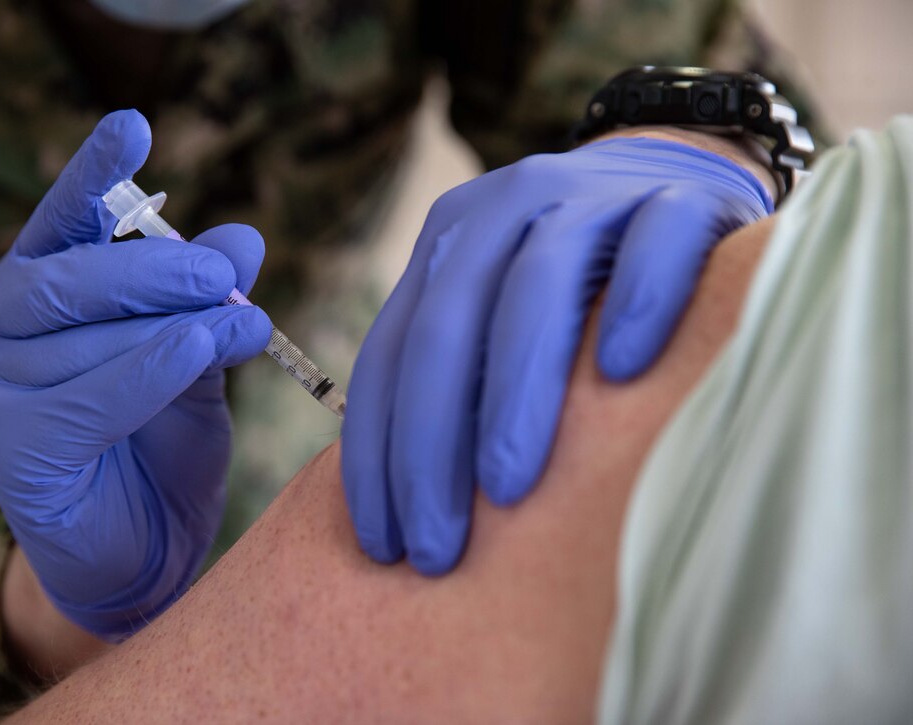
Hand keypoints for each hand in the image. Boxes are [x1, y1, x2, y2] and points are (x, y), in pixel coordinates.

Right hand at [0, 110, 270, 639]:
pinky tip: (197, 353)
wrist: (141, 555)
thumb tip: (243, 236)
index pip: (60, 226)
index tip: (133, 126)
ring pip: (84, 337)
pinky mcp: (10, 450)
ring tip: (241, 321)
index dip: (94, 176)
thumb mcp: (194, 360)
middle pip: (66, 277)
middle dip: (154, 269)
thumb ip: (207, 304)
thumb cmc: (161, 446)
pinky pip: (89, 398)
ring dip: (171, 326)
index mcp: (31, 296)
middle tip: (222, 271)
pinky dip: (149, 372)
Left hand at [342, 134, 772, 573]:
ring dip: (514, 392)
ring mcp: (592, 195)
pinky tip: (620, 370)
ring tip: (506, 490)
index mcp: (449, 241)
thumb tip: (410, 497)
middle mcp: (506, 206)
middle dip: (429, 444)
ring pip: (536, 288)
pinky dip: (635, 302)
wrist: (682, 173)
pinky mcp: (679, 198)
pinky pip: (654, 244)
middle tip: (438, 546)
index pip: (390, 352)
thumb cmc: (584, 279)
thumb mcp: (502, 309)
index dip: (376, 450)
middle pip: (447, 327)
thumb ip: (458, 372)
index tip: (385, 543)